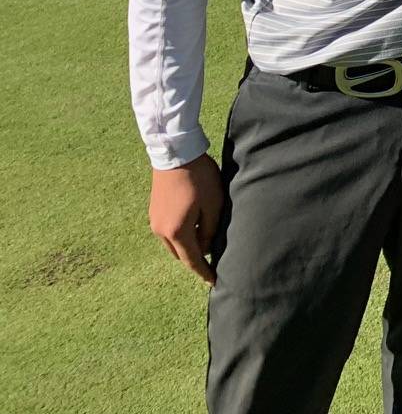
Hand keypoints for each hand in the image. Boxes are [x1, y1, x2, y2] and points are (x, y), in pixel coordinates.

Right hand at [149, 154, 224, 285]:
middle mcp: (161, 231)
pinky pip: (168, 232)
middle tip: (213, 259)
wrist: (176, 154)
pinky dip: (181, 235)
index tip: (214, 282)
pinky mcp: (154, 212)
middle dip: (196, 259)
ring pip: (173, 244)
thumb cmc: (199, 178)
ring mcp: (154, 222)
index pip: (192, 260)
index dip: (204, 272)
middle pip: (181, 254)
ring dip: (188, 246)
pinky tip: (194, 225)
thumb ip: (211, 230)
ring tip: (206, 240)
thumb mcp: (214, 204)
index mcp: (177, 231)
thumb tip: (206, 247)